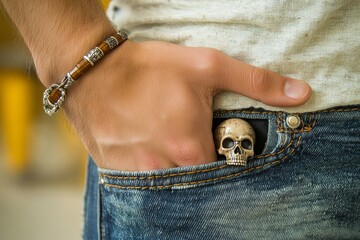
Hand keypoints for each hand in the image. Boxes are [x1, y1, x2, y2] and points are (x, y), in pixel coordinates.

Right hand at [63, 40, 311, 170]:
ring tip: (162, 134)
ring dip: (171, 162)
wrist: (93, 73)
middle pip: (194, 178)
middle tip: (183, 130)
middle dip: (196, 159)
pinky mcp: (116, 172)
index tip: (214, 137)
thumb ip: (257, 82)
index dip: (223, 153)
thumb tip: (301, 93)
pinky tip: (144, 140)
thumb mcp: (207, 67)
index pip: (224, 170)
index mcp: (190, 149)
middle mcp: (164, 169)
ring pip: (168, 180)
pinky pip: (141, 180)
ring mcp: (136, 174)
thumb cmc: (150, 68)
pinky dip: (149, 164)